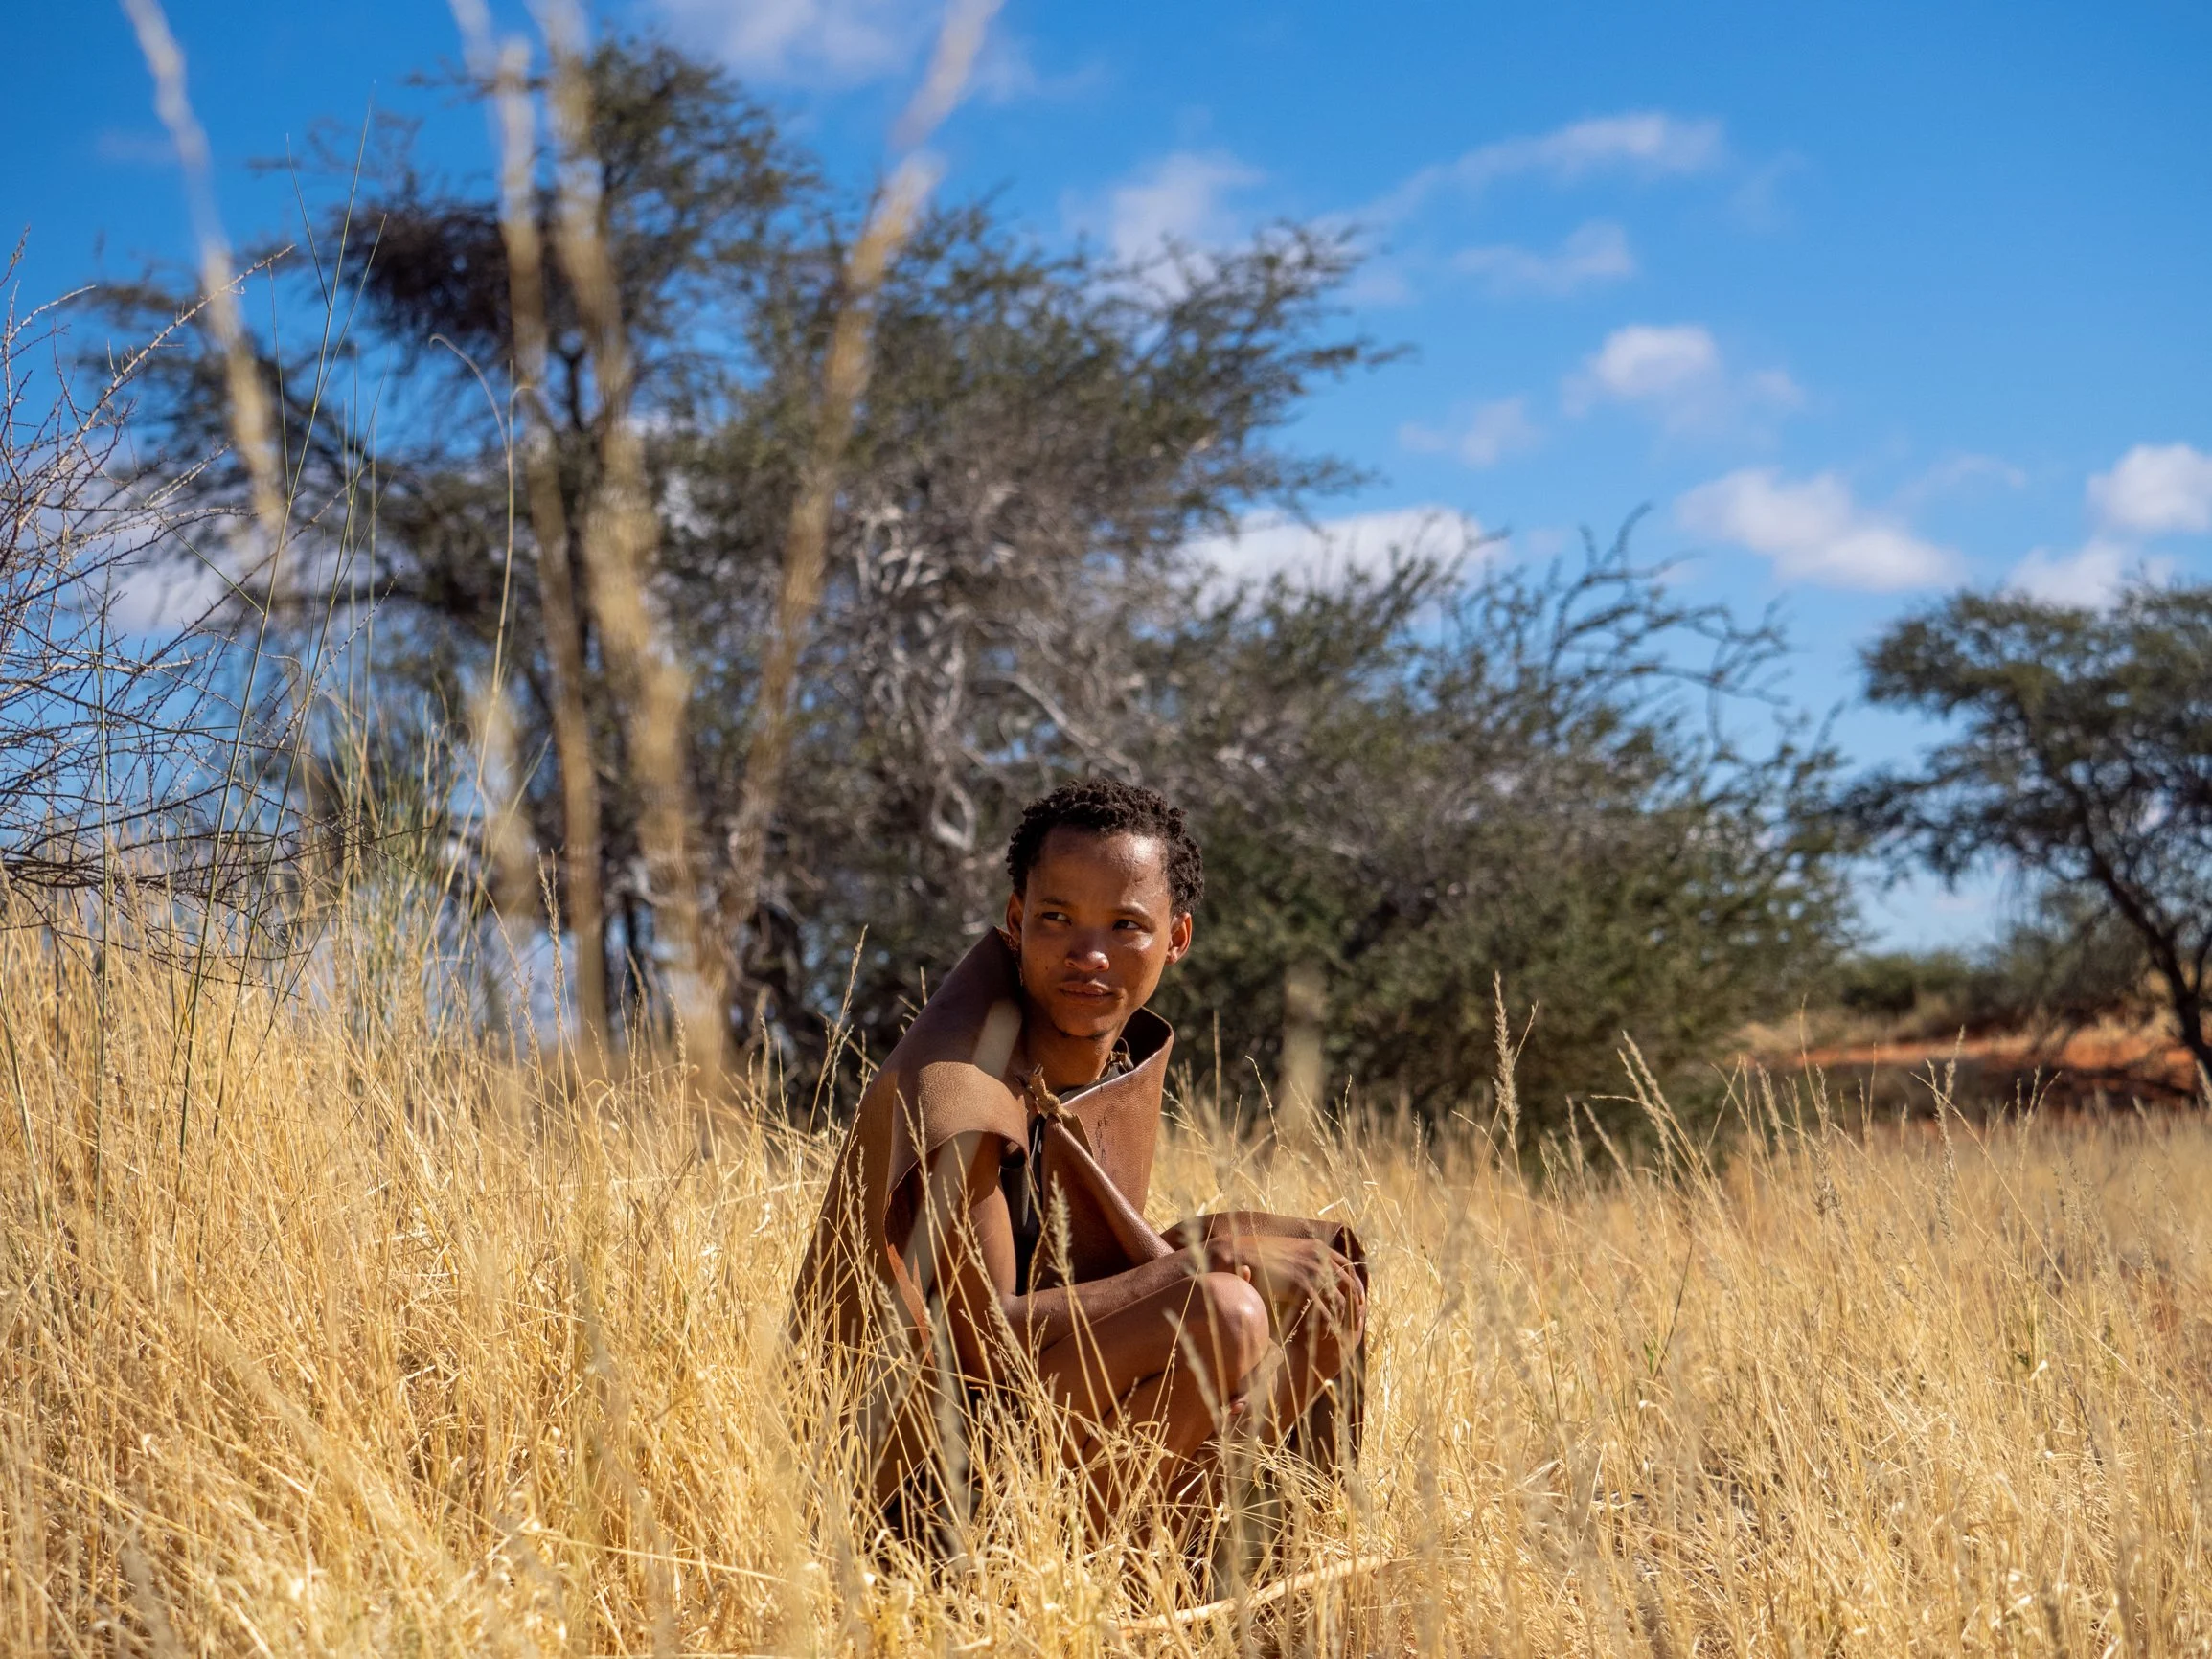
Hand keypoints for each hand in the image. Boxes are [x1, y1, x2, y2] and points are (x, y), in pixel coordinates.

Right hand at [1202, 1234, 1364, 1329]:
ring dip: (1340, 1319)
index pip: (1349, 1268)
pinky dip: (1325, 1324)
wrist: (1238, 1254)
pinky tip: (1320, 1335)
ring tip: (1334, 1334)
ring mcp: (1312, 1269)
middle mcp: (1319, 1256)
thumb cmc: (1258, 1258)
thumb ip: (1304, 1263)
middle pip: (1350, 1284)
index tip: (1359, 1304)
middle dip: (1355, 1306)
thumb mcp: (1288, 1255)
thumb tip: (1315, 1278)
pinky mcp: (1302, 1284)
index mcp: (1318, 1247)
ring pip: (1339, 1299)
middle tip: (1355, 1325)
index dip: (1356, 1287)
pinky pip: (1323, 1308)